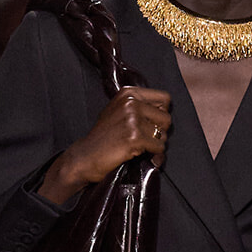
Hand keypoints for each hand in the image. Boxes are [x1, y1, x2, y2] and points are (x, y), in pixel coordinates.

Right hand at [38, 87, 172, 203]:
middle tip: (148, 141)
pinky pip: (159, 148)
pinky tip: (146, 158)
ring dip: (157, 146)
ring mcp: (132, 119)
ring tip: (145, 150)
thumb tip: (164, 112)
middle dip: (161, 132)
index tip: (151, 125)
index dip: (161, 115)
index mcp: (129, 93)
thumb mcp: (118, 111)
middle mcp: (131, 102)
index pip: (164, 99)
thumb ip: (138, 106)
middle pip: (166, 117)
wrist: (85, 156)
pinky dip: (155, 156)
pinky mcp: (134, 137)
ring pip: (164, 134)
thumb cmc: (103, 137)